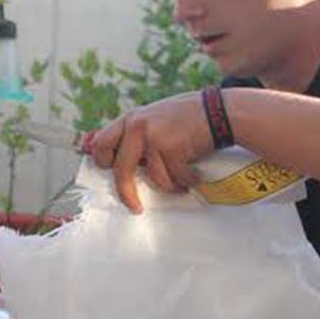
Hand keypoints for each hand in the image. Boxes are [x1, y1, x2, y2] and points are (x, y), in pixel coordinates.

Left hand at [87, 92, 213, 212]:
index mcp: (131, 119)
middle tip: (135, 207)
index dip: (103, 162)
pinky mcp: (171, 149)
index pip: (101, 143)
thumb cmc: (189, 117)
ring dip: (172, 184)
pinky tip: (195, 173)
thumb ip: (138, 135)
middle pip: (121, 170)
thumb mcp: (156, 118)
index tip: (112, 175)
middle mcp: (137, 127)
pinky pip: (174, 178)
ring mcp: (154, 138)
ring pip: (155, 179)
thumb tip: (122, 162)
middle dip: (127, 193)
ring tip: (184, 177)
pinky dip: (186, 181)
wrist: (219, 111)